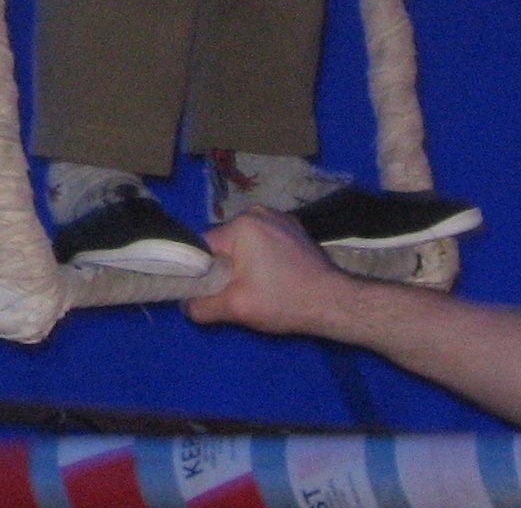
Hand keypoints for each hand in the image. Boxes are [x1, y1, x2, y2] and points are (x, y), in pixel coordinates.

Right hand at [183, 211, 351, 337]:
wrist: (334, 303)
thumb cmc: (284, 301)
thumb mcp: (237, 308)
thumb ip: (203, 306)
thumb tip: (186, 306)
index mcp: (242, 223)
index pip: (206, 246)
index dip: (204, 271)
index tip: (211, 290)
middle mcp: (259, 212)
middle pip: (226, 242)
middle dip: (227, 266)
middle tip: (237, 291)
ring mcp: (280, 218)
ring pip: (246, 241)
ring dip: (245, 261)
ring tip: (258, 285)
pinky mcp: (295, 228)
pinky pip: (265, 240)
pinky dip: (264, 256)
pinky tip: (275, 276)